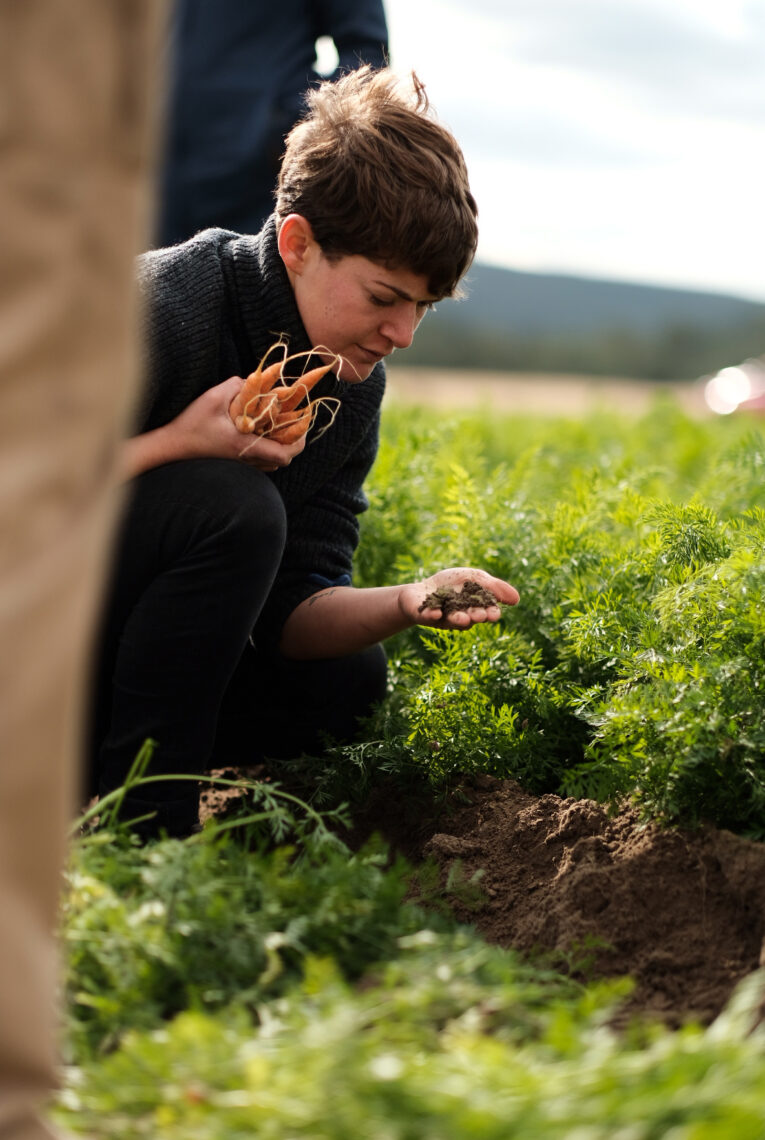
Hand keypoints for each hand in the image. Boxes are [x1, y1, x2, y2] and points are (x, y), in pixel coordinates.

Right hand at [166, 376, 306, 470]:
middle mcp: (247, 460)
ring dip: (280, 444)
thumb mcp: (213, 398)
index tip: (301, 421)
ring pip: (273, 462)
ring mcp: (242, 465)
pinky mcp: (236, 464)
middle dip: (292, 440)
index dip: (299, 439)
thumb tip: (254, 381)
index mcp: (246, 445)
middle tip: (293, 419)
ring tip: (280, 424)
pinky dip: (267, 448)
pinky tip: (261, 431)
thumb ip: (237, 386)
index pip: (285, 454)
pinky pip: (261, 461)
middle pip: (284, 459)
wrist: (171, 447)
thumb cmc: (191, 424)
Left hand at [398, 567, 519, 630]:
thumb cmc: (450, 584)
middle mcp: (462, 616)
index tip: (494, 613)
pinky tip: (436, 613)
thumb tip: (517, 599)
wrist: (420, 590)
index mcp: (475, 607)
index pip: (487, 611)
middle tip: (480, 615)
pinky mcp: (425, 616)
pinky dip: (432, 615)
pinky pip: (429, 616)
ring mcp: (443, 617)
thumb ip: (494, 587)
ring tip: (462, 618)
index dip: (491, 612)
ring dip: (459, 618)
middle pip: (472, 617)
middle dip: (476, 616)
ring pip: (453, 620)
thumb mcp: (474, 578)